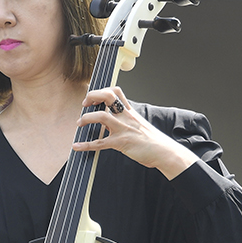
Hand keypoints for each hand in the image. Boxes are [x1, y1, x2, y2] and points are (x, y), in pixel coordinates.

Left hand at [74, 86, 197, 179]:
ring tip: (80, 123)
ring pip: (101, 117)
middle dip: (92, 96)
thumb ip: (128, 120)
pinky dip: (85, 145)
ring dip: (86, 118)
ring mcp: (123, 129)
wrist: (164, 152)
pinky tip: (77, 146)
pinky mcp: (121, 143)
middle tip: (85, 104)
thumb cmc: (154, 141)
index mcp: (130, 112)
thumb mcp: (141, 124)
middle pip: (108, 96)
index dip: (102, 90)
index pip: (116, 91)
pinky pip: (99, 143)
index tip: (94, 97)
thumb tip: (116, 120)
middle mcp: (126, 117)